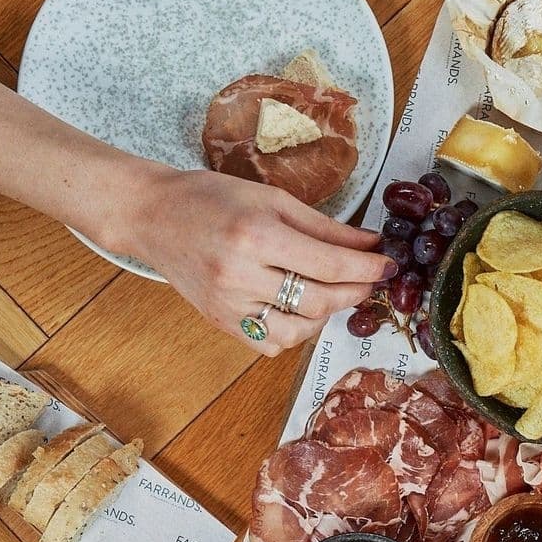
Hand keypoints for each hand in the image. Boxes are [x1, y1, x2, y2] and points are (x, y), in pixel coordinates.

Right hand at [106, 165, 395, 354]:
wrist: (153, 215)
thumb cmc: (213, 198)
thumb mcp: (273, 200)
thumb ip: (325, 228)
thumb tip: (371, 245)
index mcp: (256, 236)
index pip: (329, 264)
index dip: (366, 269)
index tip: (388, 265)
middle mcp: (241, 275)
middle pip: (319, 301)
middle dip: (354, 292)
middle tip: (367, 280)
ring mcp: (229, 305)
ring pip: (299, 331)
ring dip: (327, 316)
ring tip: (332, 293)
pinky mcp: (221, 323)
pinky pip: (273, 343)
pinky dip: (295, 332)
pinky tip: (298, 309)